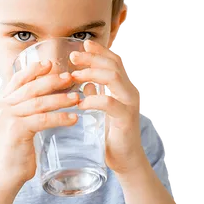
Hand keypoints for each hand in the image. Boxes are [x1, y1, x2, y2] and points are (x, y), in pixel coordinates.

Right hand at [0, 61, 78, 185]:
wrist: (7, 173)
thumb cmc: (19, 148)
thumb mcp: (20, 123)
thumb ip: (28, 108)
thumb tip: (52, 94)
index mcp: (3, 102)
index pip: (17, 79)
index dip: (34, 70)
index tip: (50, 64)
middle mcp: (3, 107)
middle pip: (31, 88)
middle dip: (52, 81)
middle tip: (70, 78)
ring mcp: (8, 118)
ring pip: (38, 102)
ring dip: (60, 99)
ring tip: (77, 98)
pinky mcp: (16, 130)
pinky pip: (43, 119)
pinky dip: (60, 118)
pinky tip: (73, 118)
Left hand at [70, 40, 145, 174]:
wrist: (125, 159)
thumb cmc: (111, 135)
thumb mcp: (102, 110)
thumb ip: (97, 94)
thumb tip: (85, 83)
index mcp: (124, 88)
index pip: (114, 62)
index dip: (100, 52)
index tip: (84, 44)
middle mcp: (130, 92)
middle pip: (113, 65)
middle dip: (92, 58)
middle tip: (74, 56)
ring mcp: (130, 104)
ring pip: (113, 78)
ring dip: (91, 73)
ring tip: (74, 76)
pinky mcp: (126, 118)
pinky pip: (109, 102)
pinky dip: (93, 99)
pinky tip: (80, 102)